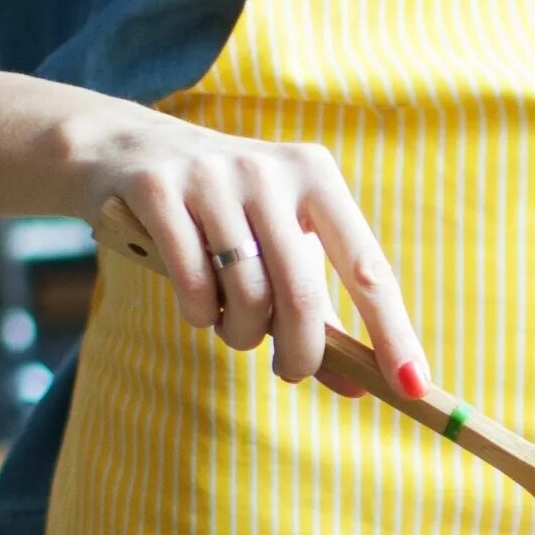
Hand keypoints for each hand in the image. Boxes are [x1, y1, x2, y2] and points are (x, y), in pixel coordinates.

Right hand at [62, 104, 426, 395]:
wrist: (120, 149)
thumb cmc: (220, 210)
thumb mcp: (276, 241)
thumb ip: (319, 311)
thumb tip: (360, 386)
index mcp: (316, 176)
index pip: (368, 267)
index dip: (392, 331)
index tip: (414, 386)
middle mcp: (270, 171)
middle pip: (302, 293)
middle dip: (301, 352)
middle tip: (291, 373)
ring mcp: (213, 177)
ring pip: (245, 295)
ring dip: (240, 334)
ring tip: (231, 326)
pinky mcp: (160, 191)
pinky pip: (192, 284)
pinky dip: (197, 315)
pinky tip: (196, 308)